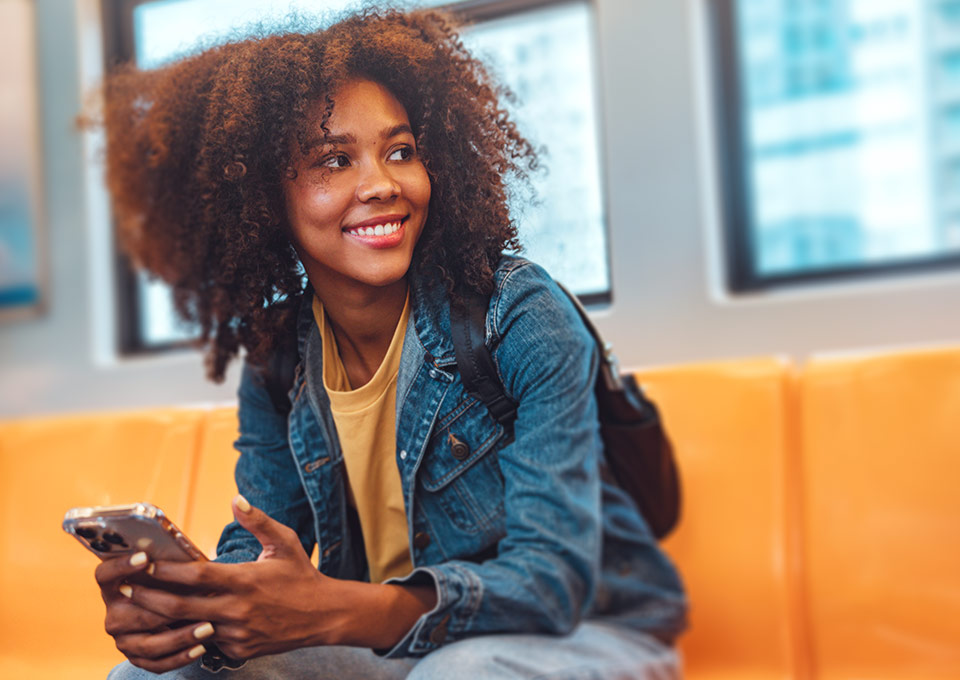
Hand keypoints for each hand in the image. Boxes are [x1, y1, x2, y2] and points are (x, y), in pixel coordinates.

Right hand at [95, 550, 213, 672]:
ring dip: (181, 637)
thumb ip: (171, 566)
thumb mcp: (169, 574)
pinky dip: (181, 656)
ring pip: (149, 644)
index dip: (121, 565)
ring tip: (208, 627)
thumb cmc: (173, 585)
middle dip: (168, 609)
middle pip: (136, 614)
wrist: (175, 612)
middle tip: (198, 602)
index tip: (145, 557)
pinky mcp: (136, 658)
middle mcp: (114, 615)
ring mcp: (123, 640)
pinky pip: (158, 663)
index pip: (105, 574)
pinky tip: (202, 646)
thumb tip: (189, 557)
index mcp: (114, 587)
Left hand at [120, 496, 342, 660]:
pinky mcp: (239, 651)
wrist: (325, 615)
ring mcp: (237, 634)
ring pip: (188, 629)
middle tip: (124, 588)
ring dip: (161, 620)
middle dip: (148, 597)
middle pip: (180, 608)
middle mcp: (237, 610)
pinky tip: (172, 626)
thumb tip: (236, 499)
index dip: (167, 570)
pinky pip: (208, 643)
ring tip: (138, 608)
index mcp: (245, 580)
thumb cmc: (301, 574)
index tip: (144, 563)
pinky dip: (190, 634)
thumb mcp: (285, 542)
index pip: (196, 576)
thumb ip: (258, 521)